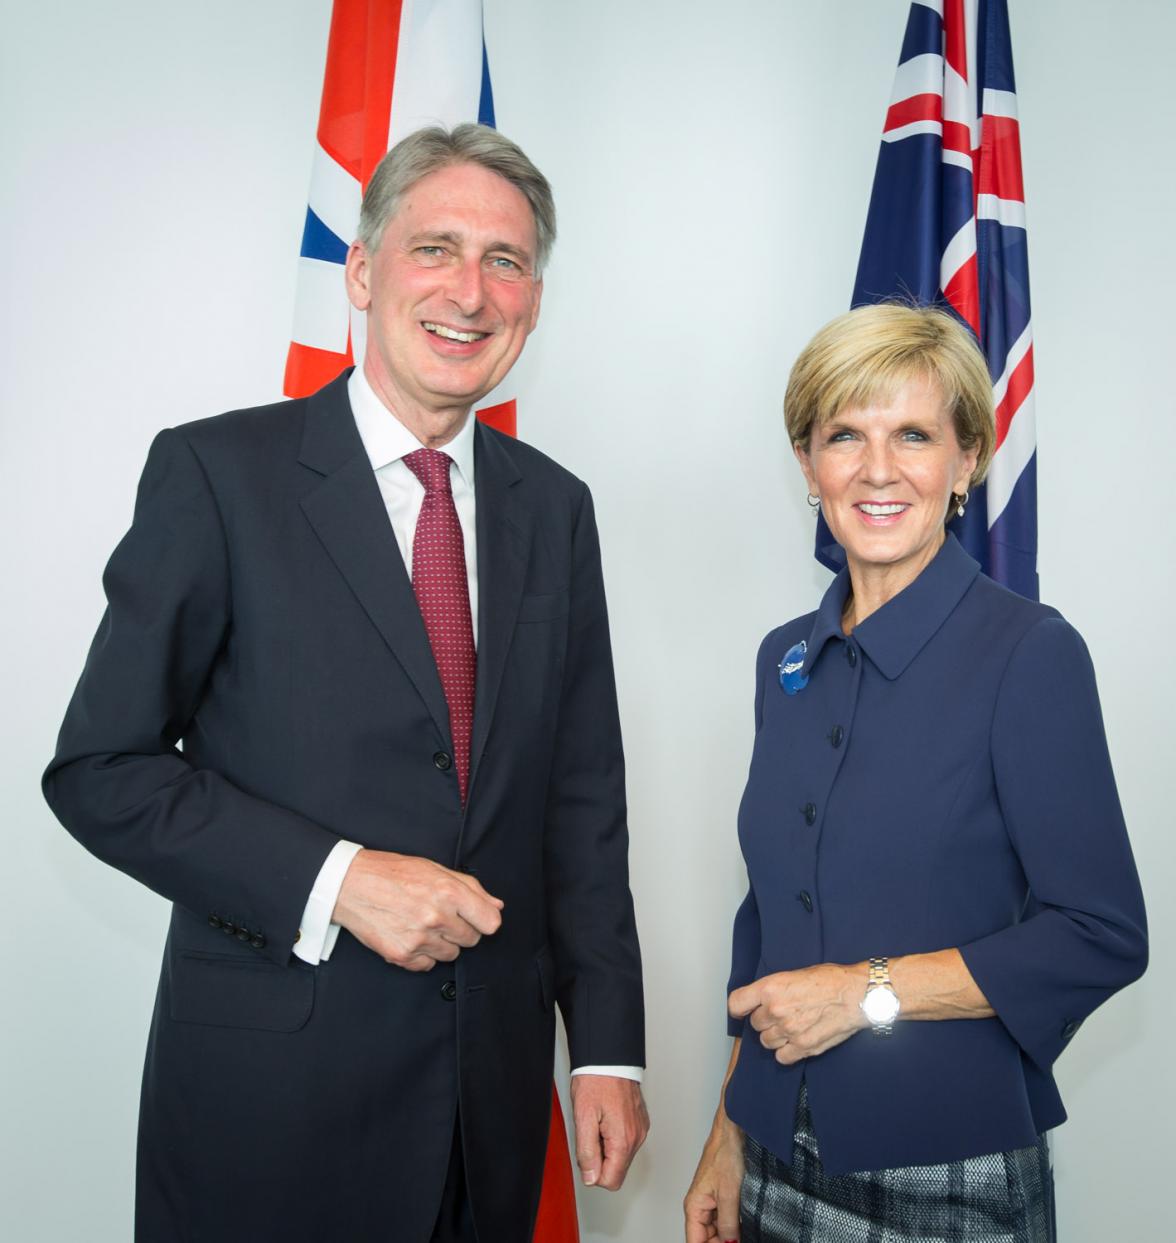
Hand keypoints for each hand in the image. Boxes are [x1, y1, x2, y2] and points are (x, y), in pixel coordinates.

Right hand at [331, 849, 502, 969]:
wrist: (350, 884)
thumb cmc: (392, 873)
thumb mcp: (435, 869)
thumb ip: (471, 888)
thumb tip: (496, 905)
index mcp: (448, 892)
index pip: (490, 923)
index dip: (484, 920)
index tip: (476, 917)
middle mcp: (436, 917)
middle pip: (472, 940)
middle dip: (461, 929)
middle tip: (441, 915)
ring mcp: (419, 939)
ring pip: (451, 955)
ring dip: (442, 943)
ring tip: (422, 923)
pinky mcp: (401, 955)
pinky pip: (427, 966)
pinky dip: (422, 955)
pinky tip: (410, 935)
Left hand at [569, 1074, 648, 1190]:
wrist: (609, 1057)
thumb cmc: (596, 1081)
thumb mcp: (583, 1117)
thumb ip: (587, 1152)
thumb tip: (590, 1177)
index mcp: (623, 1140)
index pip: (611, 1181)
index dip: (593, 1173)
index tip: (586, 1154)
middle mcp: (637, 1137)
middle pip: (617, 1169)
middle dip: (599, 1159)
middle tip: (590, 1133)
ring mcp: (640, 1129)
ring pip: (621, 1156)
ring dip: (606, 1147)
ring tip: (597, 1122)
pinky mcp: (640, 1121)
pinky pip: (626, 1141)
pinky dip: (613, 1136)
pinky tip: (605, 1118)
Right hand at [684, 1112, 743, 1242]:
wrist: (734, 1131)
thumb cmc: (725, 1152)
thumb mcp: (729, 1193)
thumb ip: (728, 1223)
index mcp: (694, 1207)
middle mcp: (701, 1207)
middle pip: (708, 1239)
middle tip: (741, 1239)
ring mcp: (713, 1203)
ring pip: (719, 1232)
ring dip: (731, 1236)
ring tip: (745, 1231)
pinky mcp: (724, 1198)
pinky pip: (727, 1220)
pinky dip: (736, 1227)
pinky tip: (747, 1227)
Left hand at [728, 962, 866, 1063]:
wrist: (856, 995)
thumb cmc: (830, 980)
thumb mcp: (794, 974)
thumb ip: (774, 989)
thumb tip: (762, 1000)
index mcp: (770, 988)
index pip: (736, 1004)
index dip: (739, 1009)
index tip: (742, 1011)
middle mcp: (775, 1010)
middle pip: (754, 1025)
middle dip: (764, 1021)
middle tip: (780, 1015)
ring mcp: (789, 1030)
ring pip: (766, 1042)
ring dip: (775, 1037)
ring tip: (790, 1027)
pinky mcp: (803, 1047)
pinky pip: (782, 1057)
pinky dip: (787, 1052)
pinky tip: (796, 1042)